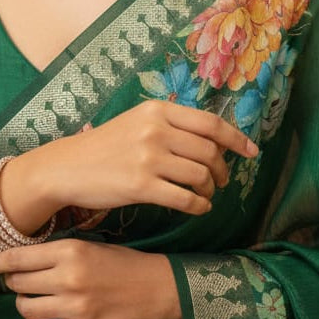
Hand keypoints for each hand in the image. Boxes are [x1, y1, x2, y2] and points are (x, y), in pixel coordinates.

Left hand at [0, 239, 180, 318]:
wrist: (157, 288)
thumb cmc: (122, 263)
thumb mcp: (88, 246)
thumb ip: (55, 254)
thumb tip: (17, 262)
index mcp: (70, 250)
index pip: (17, 258)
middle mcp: (69, 278)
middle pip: (18, 283)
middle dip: (14, 283)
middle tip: (23, 282)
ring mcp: (75, 307)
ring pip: (26, 308)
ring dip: (25, 305)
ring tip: (36, 301)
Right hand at [6, 99, 257, 221]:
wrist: (66, 168)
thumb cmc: (104, 147)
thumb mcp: (137, 123)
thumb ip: (172, 126)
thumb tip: (215, 143)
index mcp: (157, 110)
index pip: (210, 123)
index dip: (236, 139)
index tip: (251, 152)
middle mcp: (155, 130)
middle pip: (210, 152)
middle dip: (222, 169)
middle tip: (220, 181)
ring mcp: (148, 157)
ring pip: (200, 175)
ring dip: (209, 190)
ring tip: (204, 195)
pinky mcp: (141, 186)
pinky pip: (185, 199)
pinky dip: (198, 206)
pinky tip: (197, 208)